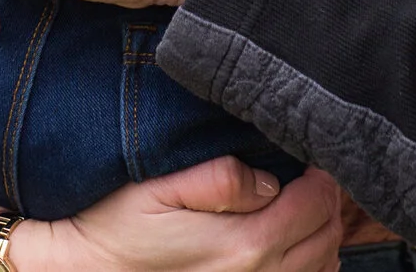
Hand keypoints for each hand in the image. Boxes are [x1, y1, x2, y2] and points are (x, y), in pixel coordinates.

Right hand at [13, 160, 342, 271]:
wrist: (86, 271)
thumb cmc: (117, 224)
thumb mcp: (158, 188)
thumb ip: (218, 178)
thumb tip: (269, 180)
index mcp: (244, 245)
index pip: (316, 205)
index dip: (322, 175)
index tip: (312, 155)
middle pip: (326, 237)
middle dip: (329, 200)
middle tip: (313, 172)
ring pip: (321, 266)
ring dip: (324, 232)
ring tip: (306, 202)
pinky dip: (311, 263)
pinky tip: (294, 241)